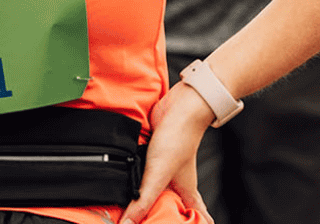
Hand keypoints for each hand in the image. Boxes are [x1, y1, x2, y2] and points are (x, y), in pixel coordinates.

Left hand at [122, 82, 214, 223]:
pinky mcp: (151, 153)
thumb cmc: (177, 140)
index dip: (192, 223)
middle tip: (143, 219)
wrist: (178, 108)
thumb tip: (128, 223)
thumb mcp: (158, 175)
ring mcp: (163, 166)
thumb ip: (143, 199)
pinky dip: (136, 173)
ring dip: (144, 193)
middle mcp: (176, 181)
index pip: (196, 217)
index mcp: (186, 192)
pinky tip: (123, 176)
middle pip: (172, 203)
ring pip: (155, 186)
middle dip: (161, 212)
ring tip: (129, 204)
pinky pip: (143, 168)